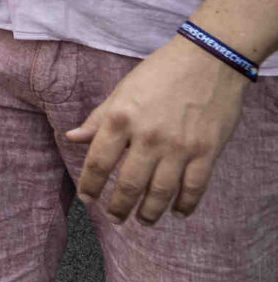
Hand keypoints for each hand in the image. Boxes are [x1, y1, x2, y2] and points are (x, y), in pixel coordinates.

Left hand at [69, 36, 251, 221]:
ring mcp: (180, 147)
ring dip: (150, 213)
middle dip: (118, 207)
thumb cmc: (160, 72)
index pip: (98, 162)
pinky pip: (194, 188)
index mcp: (121, 118)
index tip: (87, 199)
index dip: (90, 185)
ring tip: (143, 221)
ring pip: (160, 193)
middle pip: (129, 185)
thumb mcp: (122, 91)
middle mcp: (148, 136)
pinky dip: (185, 205)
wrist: (208, 60)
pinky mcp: (207, 152)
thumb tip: (72, 138)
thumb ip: (98, 118)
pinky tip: (178, 213)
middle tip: (115, 218)